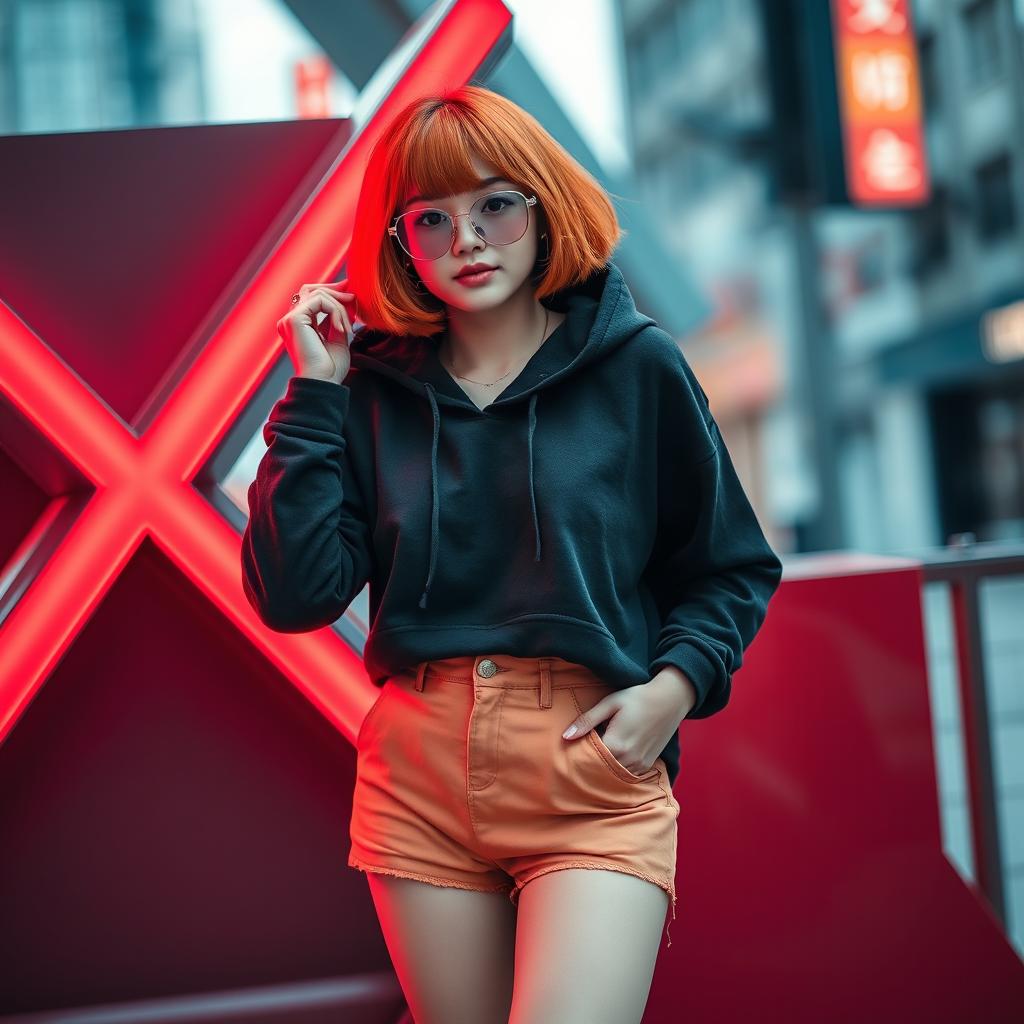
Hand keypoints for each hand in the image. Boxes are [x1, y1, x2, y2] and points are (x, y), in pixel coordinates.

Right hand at [277, 277, 361, 384]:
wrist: (324, 383)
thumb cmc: (331, 368)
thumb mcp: (338, 337)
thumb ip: (338, 317)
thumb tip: (347, 296)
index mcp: (299, 325)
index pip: (312, 298)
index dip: (332, 293)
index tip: (352, 296)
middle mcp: (290, 320)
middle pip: (311, 290)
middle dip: (335, 291)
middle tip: (354, 297)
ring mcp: (289, 319)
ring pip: (318, 294)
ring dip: (340, 307)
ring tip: (348, 327)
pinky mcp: (294, 320)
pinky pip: (320, 301)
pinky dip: (336, 311)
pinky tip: (341, 329)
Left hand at [561, 669, 697, 775]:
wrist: (670, 700)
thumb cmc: (637, 698)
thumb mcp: (610, 704)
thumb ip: (587, 721)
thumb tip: (565, 736)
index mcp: (616, 744)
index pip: (588, 758)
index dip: (578, 753)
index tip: (571, 748)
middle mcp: (629, 759)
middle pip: (600, 769)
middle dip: (589, 763)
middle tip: (580, 753)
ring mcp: (640, 765)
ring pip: (613, 775)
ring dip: (603, 767)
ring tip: (596, 753)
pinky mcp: (647, 766)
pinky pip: (626, 774)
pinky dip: (616, 768)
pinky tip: (611, 756)